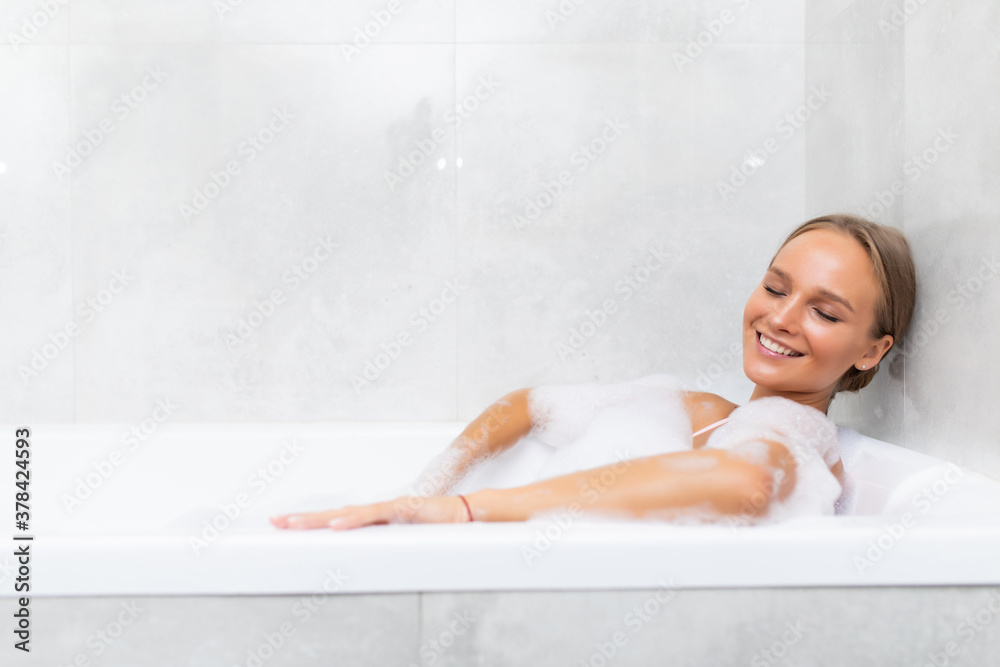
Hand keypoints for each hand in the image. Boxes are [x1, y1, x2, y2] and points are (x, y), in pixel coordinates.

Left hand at [269, 494, 471, 530]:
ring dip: (319, 520)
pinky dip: (354, 520)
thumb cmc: (437, 526)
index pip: (337, 520)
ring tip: (294, 524)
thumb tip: (366, 556)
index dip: (312, 522)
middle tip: (275, 521)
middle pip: (333, 515)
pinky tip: (336, 525)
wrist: (465, 513)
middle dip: (303, 519)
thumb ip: (385, 543)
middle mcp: (376, 510)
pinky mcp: (402, 509)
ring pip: (347, 514)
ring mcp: (388, 508)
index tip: (286, 525)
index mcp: (374, 518)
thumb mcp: (403, 540)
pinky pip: (373, 515)